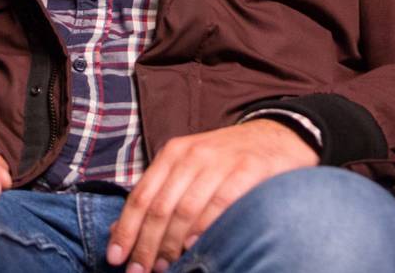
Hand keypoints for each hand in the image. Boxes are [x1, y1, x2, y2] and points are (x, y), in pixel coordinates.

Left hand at [107, 119, 317, 272]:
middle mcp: (193, 154)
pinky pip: (221, 202)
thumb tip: (119, 229)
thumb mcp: (188, 167)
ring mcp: (220, 161)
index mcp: (173, 153)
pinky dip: (205, 227)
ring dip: (172, 245)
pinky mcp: (248, 169)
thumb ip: (158, 194)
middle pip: (160, 207)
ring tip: (165, 268)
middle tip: (139, 272)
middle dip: (146, 245)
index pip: (141, 196)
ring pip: (186, 209)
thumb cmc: (227, 159)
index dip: (126, 230)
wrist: (279, 135)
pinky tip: (195, 246)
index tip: (116, 258)